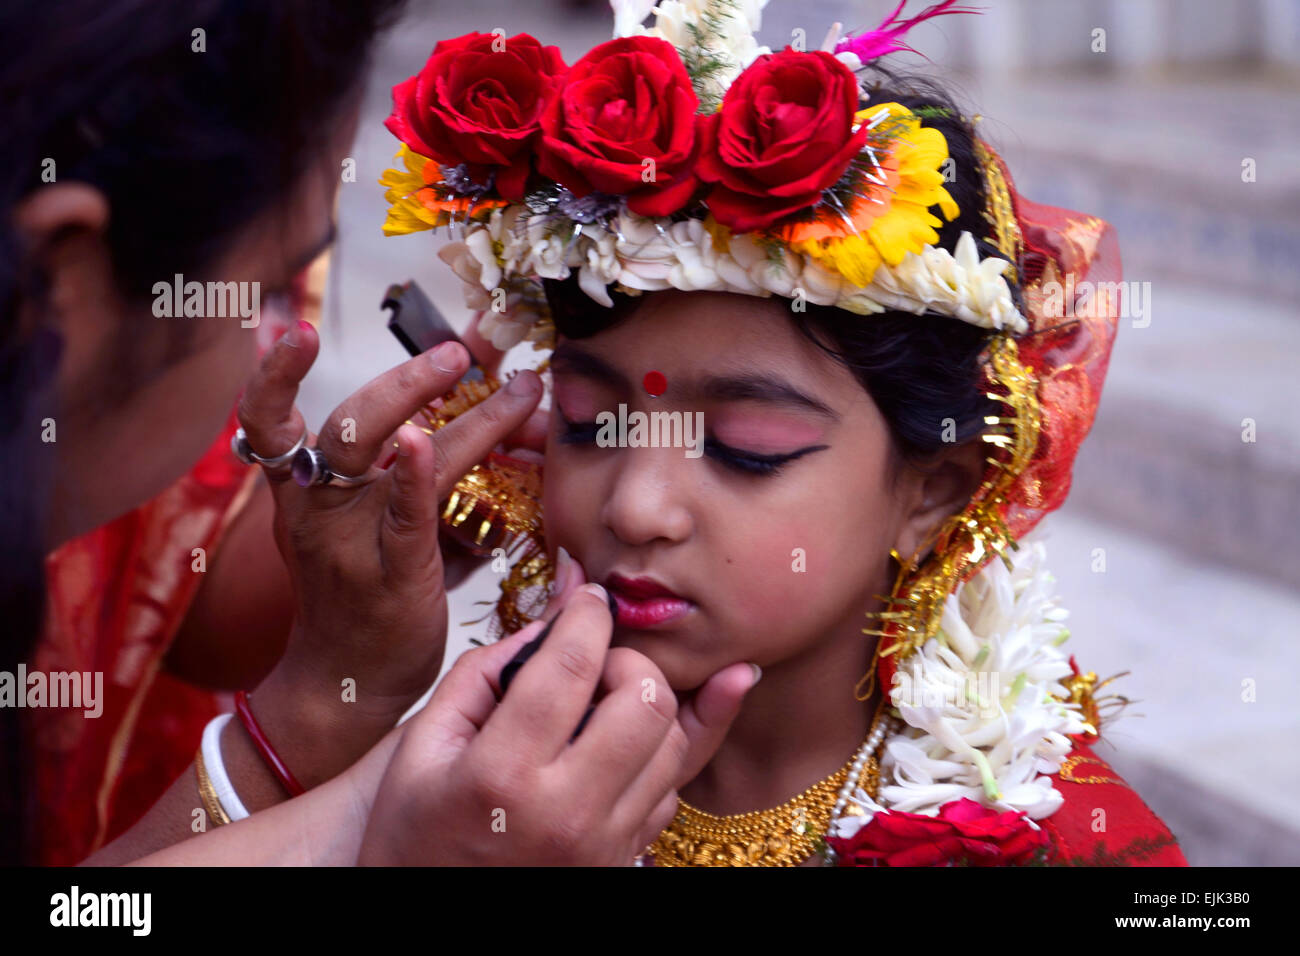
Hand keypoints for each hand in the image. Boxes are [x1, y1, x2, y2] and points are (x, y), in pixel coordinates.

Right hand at [235, 319, 544, 784]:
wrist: (348, 685)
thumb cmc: (362, 596)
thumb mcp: (367, 524)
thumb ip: (409, 470)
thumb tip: (469, 412)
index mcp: (305, 491)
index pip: (272, 421)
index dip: (275, 375)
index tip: (293, 328)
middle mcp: (320, 507)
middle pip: (345, 426)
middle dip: (400, 381)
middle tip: (457, 351)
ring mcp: (353, 540)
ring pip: (379, 458)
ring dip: (427, 407)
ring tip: (481, 369)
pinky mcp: (393, 575)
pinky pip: (403, 518)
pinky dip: (411, 477)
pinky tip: (422, 443)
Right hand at [357, 556, 758, 865]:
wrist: (427, 929)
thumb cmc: (413, 840)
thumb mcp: (422, 749)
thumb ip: (480, 674)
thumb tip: (547, 625)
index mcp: (503, 775)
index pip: (571, 665)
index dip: (587, 613)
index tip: (588, 598)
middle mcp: (566, 812)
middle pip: (645, 700)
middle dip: (628, 661)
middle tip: (596, 662)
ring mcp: (604, 845)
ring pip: (671, 743)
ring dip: (646, 707)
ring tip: (602, 704)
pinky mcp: (623, 864)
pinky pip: (670, 793)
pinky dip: (653, 758)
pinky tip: (620, 744)